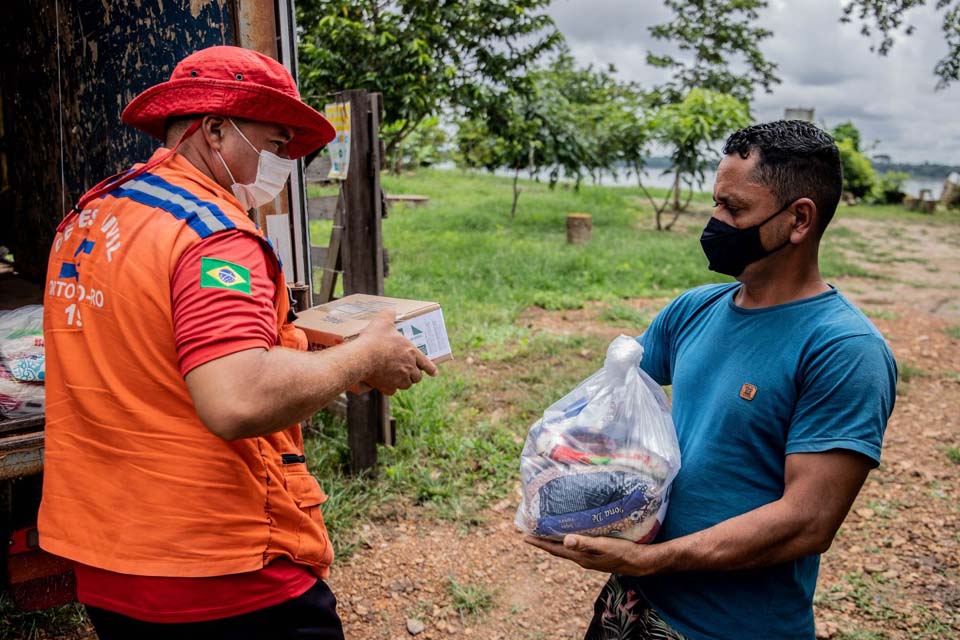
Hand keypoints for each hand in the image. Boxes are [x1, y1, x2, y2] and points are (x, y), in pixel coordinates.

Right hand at [357, 309, 437, 394]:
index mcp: (411, 352)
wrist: (362, 357)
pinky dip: (389, 388)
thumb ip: (389, 314)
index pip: (426, 363)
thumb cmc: (374, 339)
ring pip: (405, 385)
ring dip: (402, 382)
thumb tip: (391, 310)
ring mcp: (400, 379)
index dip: (430, 368)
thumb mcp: (383, 321)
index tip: (434, 373)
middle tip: (408, 373)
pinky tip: (383, 383)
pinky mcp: (388, 387)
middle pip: (416, 377)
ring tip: (396, 378)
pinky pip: (392, 390)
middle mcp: (409, 367)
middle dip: (414, 375)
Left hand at [523, 534, 655, 575]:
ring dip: (555, 540)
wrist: (639, 562)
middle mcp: (581, 559)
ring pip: (567, 548)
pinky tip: (571, 534)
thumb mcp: (603, 546)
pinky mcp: (596, 555)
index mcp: (580, 557)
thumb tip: (565, 541)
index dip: (539, 543)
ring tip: (546, 531)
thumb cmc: (622, 552)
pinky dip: (569, 540)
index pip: (555, 550)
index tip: (524, 537)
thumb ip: (585, 544)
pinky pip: (577, 547)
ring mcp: (589, 558)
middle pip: (558, 549)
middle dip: (544, 541)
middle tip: (531, 531)